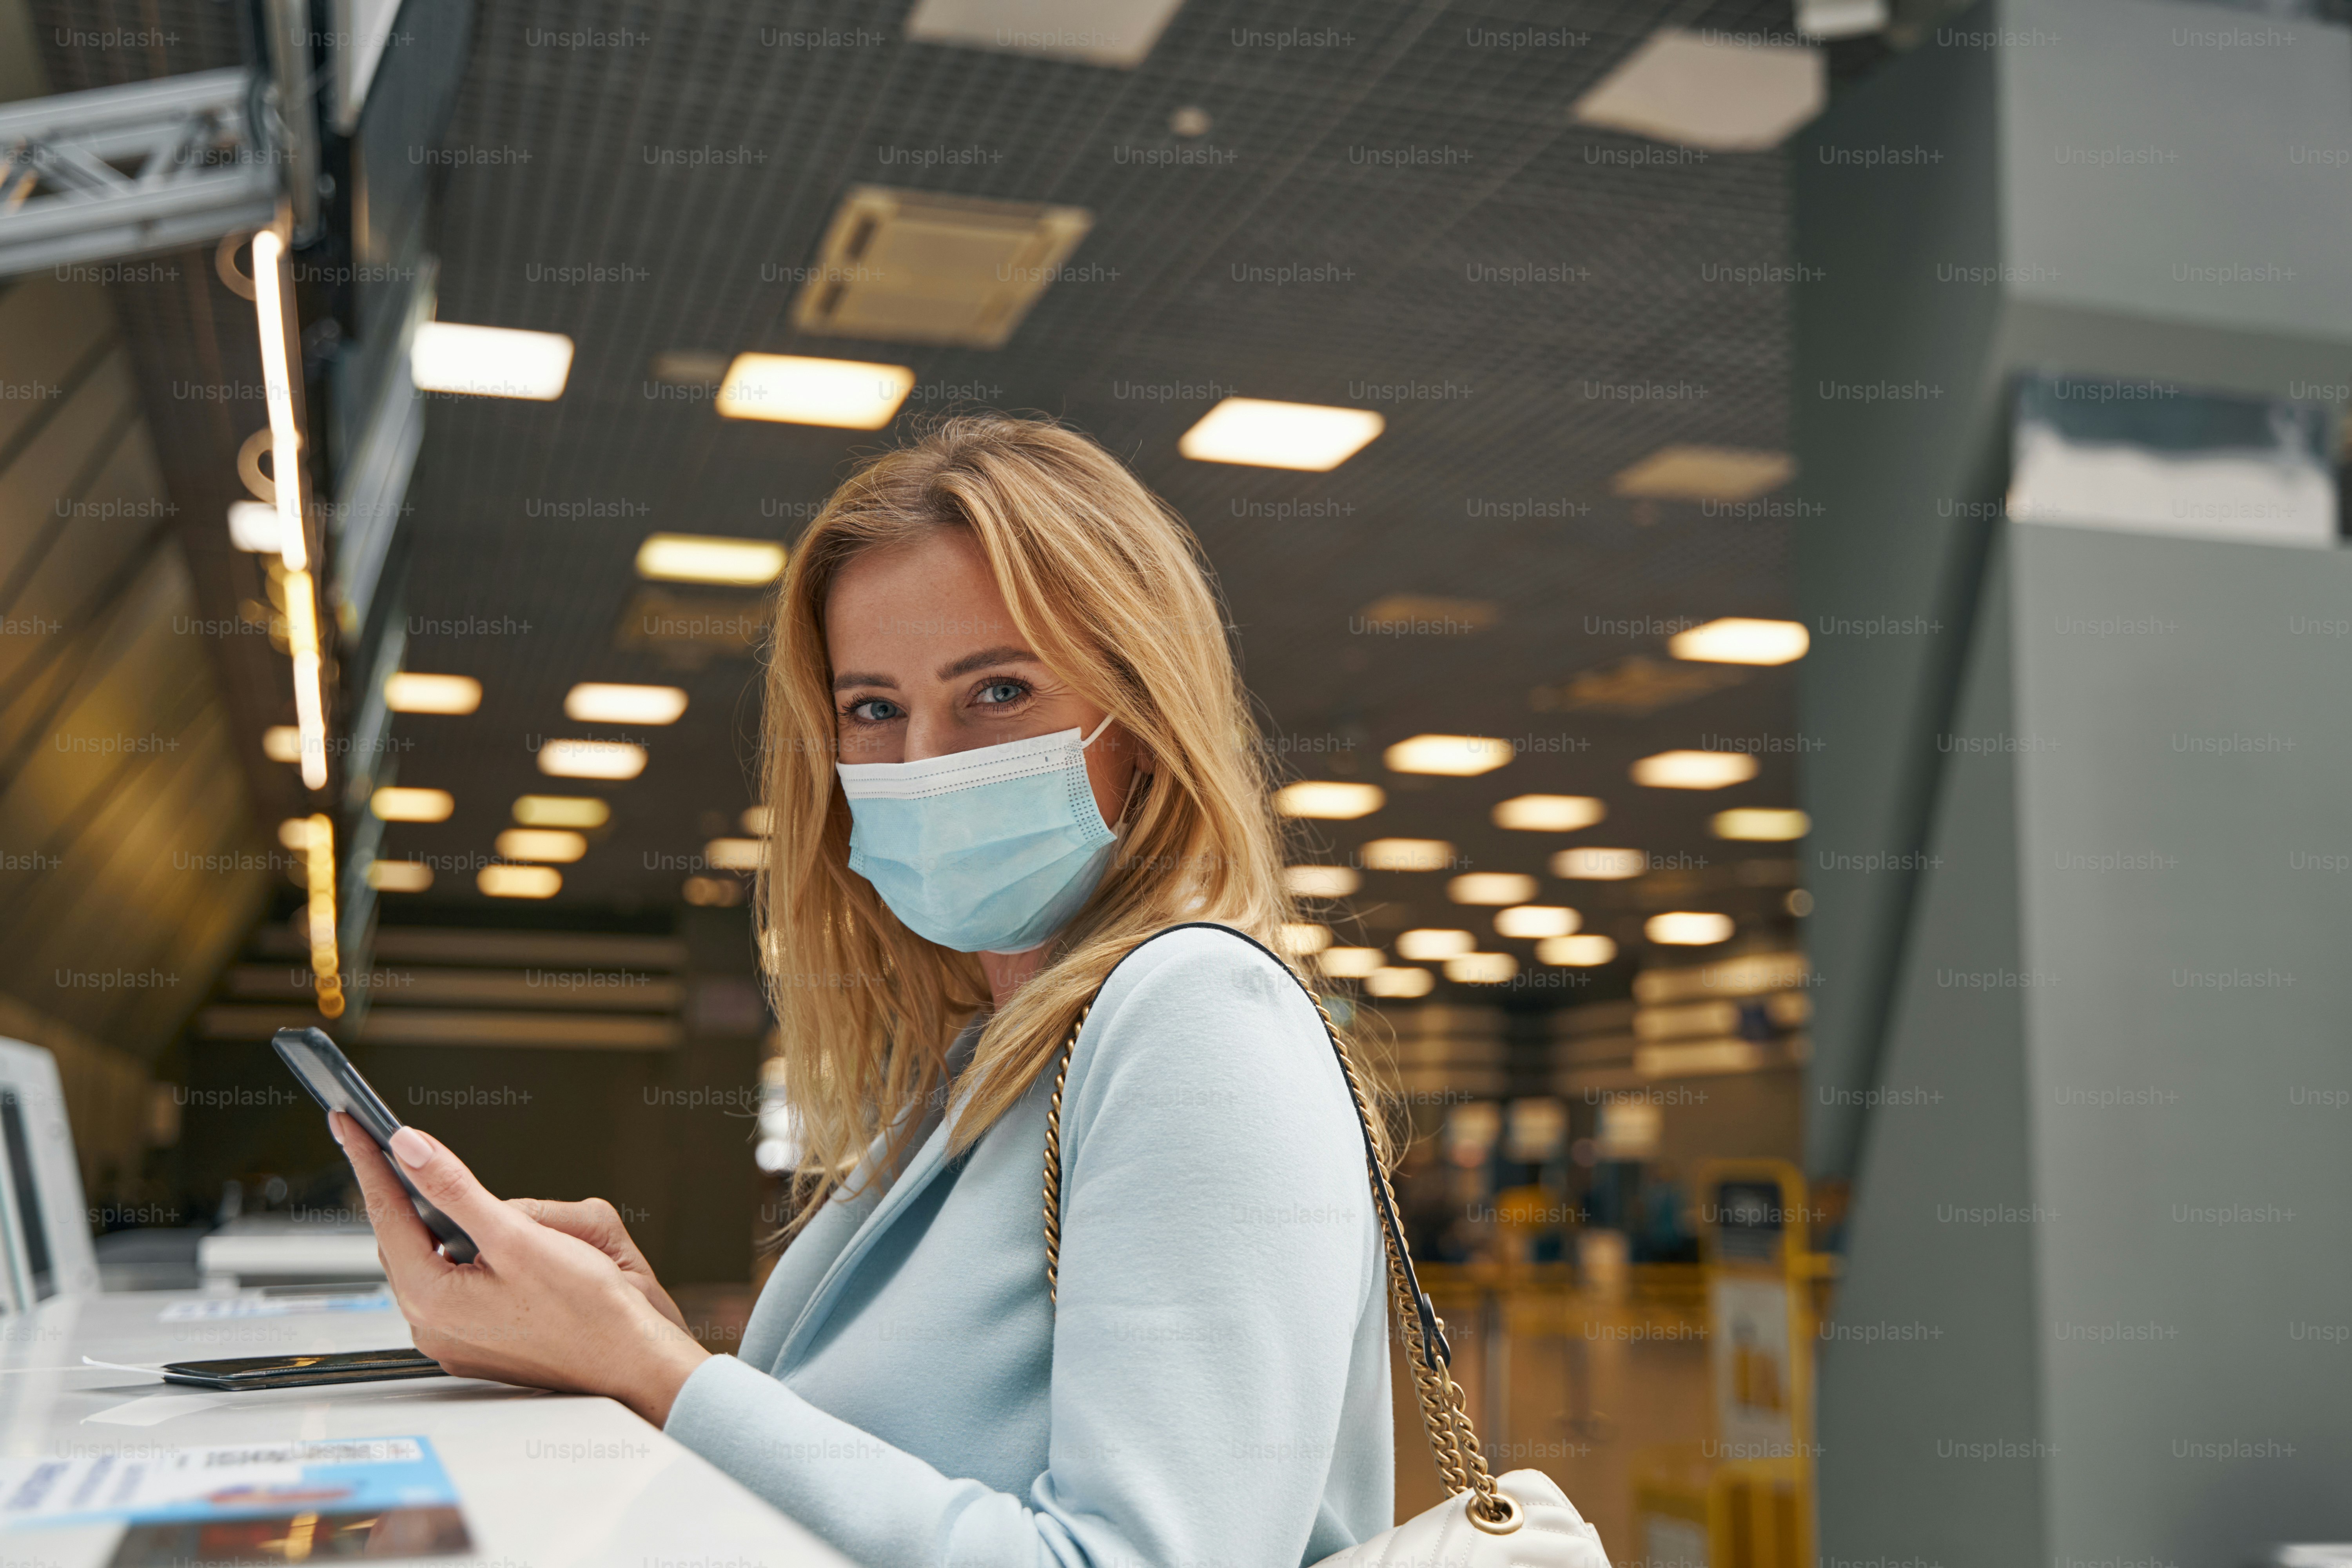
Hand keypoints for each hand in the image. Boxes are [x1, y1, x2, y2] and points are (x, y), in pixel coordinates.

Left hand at [331, 1112, 708, 1424]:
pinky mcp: (475, 1344)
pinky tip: (483, 1241)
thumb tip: (409, 1149)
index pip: (387, 1212)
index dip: (369, 1160)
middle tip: (391, 1146)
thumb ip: (456, 1190)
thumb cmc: (587, 1309)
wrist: (628, 1366)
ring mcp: (452, 1340)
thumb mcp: (519, 1238)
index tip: (349, 1122)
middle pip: (401, 1241)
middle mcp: (431, 1326)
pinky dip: (456, 1255)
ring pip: (427, 1264)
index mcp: (432, 1298)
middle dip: (399, 1192)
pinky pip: (451, 1287)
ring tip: (443, 1190)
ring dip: (432, 1225)